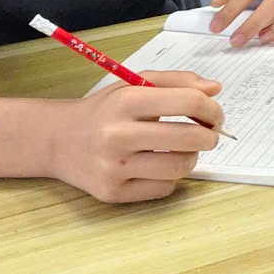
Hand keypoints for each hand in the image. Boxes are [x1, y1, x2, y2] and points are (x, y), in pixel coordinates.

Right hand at [45, 70, 223, 202]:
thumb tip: (215, 89)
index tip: (215, 114)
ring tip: (181, 150)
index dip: (212, 109)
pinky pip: (164, 188)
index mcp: (126, 101)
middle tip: (207, 135)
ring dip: (191, 158)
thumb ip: (177, 81)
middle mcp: (117, 135)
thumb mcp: (134, 85)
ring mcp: (113, 168)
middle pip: (190, 138)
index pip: (189, 101)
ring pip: (180, 167)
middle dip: (210, 137)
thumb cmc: (105, 111)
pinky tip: (158, 166)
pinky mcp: (112, 193)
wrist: (58, 140)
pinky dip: (170, 178)